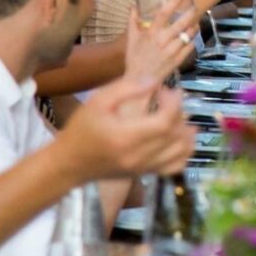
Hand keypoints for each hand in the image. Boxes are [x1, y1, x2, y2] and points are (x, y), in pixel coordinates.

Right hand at [63, 81, 194, 178]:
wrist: (69, 163)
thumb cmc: (81, 129)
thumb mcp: (98, 101)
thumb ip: (127, 89)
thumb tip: (155, 82)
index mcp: (126, 137)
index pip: (165, 122)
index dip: (173, 103)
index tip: (166, 91)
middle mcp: (138, 156)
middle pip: (176, 135)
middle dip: (180, 112)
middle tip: (169, 100)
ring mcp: (144, 168)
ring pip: (181, 151)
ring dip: (186, 131)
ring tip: (176, 116)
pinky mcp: (146, 173)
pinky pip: (176, 166)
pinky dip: (185, 151)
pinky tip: (180, 137)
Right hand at [123, 0, 198, 86]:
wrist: (139, 80)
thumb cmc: (134, 59)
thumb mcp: (131, 39)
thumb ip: (133, 22)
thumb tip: (133, 7)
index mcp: (150, 34)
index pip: (162, 14)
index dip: (172, 3)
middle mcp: (161, 41)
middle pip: (179, 24)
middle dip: (189, 14)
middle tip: (195, 7)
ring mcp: (170, 52)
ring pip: (187, 36)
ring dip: (193, 28)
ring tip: (195, 22)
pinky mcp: (177, 61)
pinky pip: (189, 48)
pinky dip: (192, 41)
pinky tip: (193, 37)